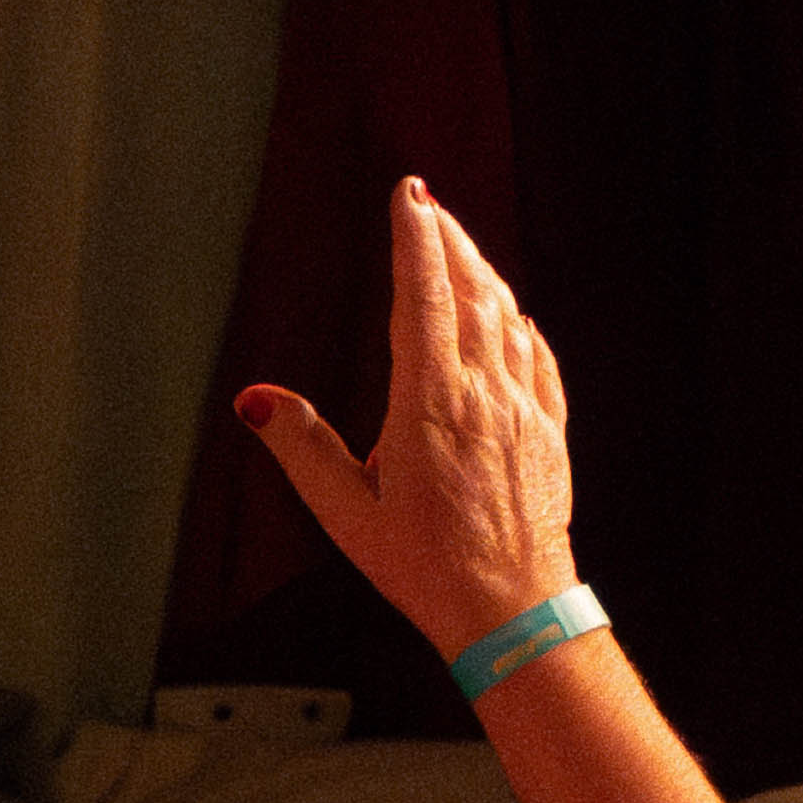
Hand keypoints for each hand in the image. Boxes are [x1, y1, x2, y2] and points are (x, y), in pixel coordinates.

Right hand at [236, 184, 576, 664]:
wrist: (514, 609)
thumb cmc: (427, 568)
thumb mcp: (348, 514)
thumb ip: (302, 449)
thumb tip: (255, 399)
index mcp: (431, 404)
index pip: (421, 297)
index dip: (415, 238)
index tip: (408, 193)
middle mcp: (484, 393)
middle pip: (469, 291)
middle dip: (448, 238)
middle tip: (428, 204)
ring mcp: (523, 408)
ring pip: (505, 316)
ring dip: (481, 272)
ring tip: (459, 246)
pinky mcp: (548, 430)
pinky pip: (535, 356)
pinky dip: (516, 323)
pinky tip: (510, 316)